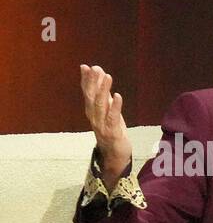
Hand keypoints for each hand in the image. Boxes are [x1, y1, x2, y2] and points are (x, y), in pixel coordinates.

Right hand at [79, 64, 131, 180]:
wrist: (115, 156)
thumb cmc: (112, 131)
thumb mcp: (108, 112)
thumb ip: (104, 96)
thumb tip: (101, 79)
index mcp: (92, 112)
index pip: (86, 93)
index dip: (86, 80)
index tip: (85, 66)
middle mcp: (94, 117)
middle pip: (91, 97)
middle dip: (92, 81)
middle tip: (95, 68)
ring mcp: (102, 125)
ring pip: (100, 105)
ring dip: (103, 90)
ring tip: (107, 76)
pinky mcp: (112, 132)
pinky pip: (112, 117)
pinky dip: (114, 106)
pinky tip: (117, 95)